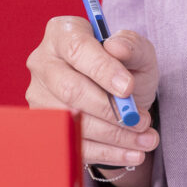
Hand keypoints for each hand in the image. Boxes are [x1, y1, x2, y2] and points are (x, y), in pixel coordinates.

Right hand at [24, 16, 160, 186]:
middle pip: (70, 89)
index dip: (102, 70)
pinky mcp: (46, 126)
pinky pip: (73, 143)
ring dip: (113, 135)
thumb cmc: (124, 67)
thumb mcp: (137, 52)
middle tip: (141, 120)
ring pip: (72, 120)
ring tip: (146, 139)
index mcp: (62, 33)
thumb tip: (116, 47)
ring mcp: (40, 97)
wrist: (117, 96)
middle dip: (110, 110)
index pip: (77, 49)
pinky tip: (133, 153)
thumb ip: (132, 45)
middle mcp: (43, 63)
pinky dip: (107, 152)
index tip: (129, 88)